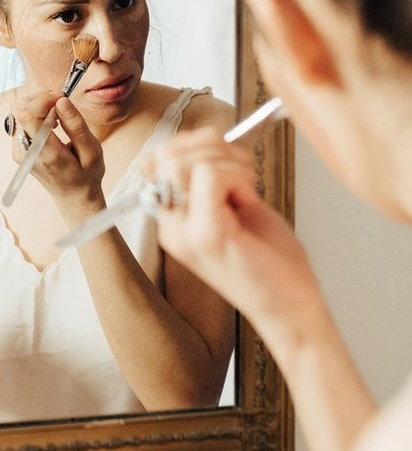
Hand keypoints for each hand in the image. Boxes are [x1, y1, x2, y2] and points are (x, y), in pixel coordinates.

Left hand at [10, 93, 105, 221]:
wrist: (74, 197)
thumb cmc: (86, 175)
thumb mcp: (91, 151)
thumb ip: (76, 125)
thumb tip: (61, 101)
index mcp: (46, 153)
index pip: (28, 115)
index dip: (43, 100)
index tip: (62, 98)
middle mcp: (27, 152)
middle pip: (19, 110)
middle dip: (40, 99)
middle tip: (62, 102)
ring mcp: (19, 151)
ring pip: (18, 112)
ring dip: (37, 105)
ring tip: (58, 113)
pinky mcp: (18, 149)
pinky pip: (21, 121)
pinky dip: (35, 113)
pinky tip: (51, 121)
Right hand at [141, 128, 321, 343]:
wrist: (292, 309)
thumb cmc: (271, 261)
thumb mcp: (235, 208)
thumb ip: (209, 177)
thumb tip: (197, 141)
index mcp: (175, 219)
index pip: (159, 157)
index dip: (194, 144)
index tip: (223, 158)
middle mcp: (172, 227)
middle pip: (168, 154)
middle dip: (212, 147)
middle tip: (240, 171)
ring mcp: (185, 232)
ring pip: (187, 161)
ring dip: (227, 163)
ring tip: (245, 189)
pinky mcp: (206, 234)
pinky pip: (209, 175)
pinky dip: (237, 177)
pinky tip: (249, 201)